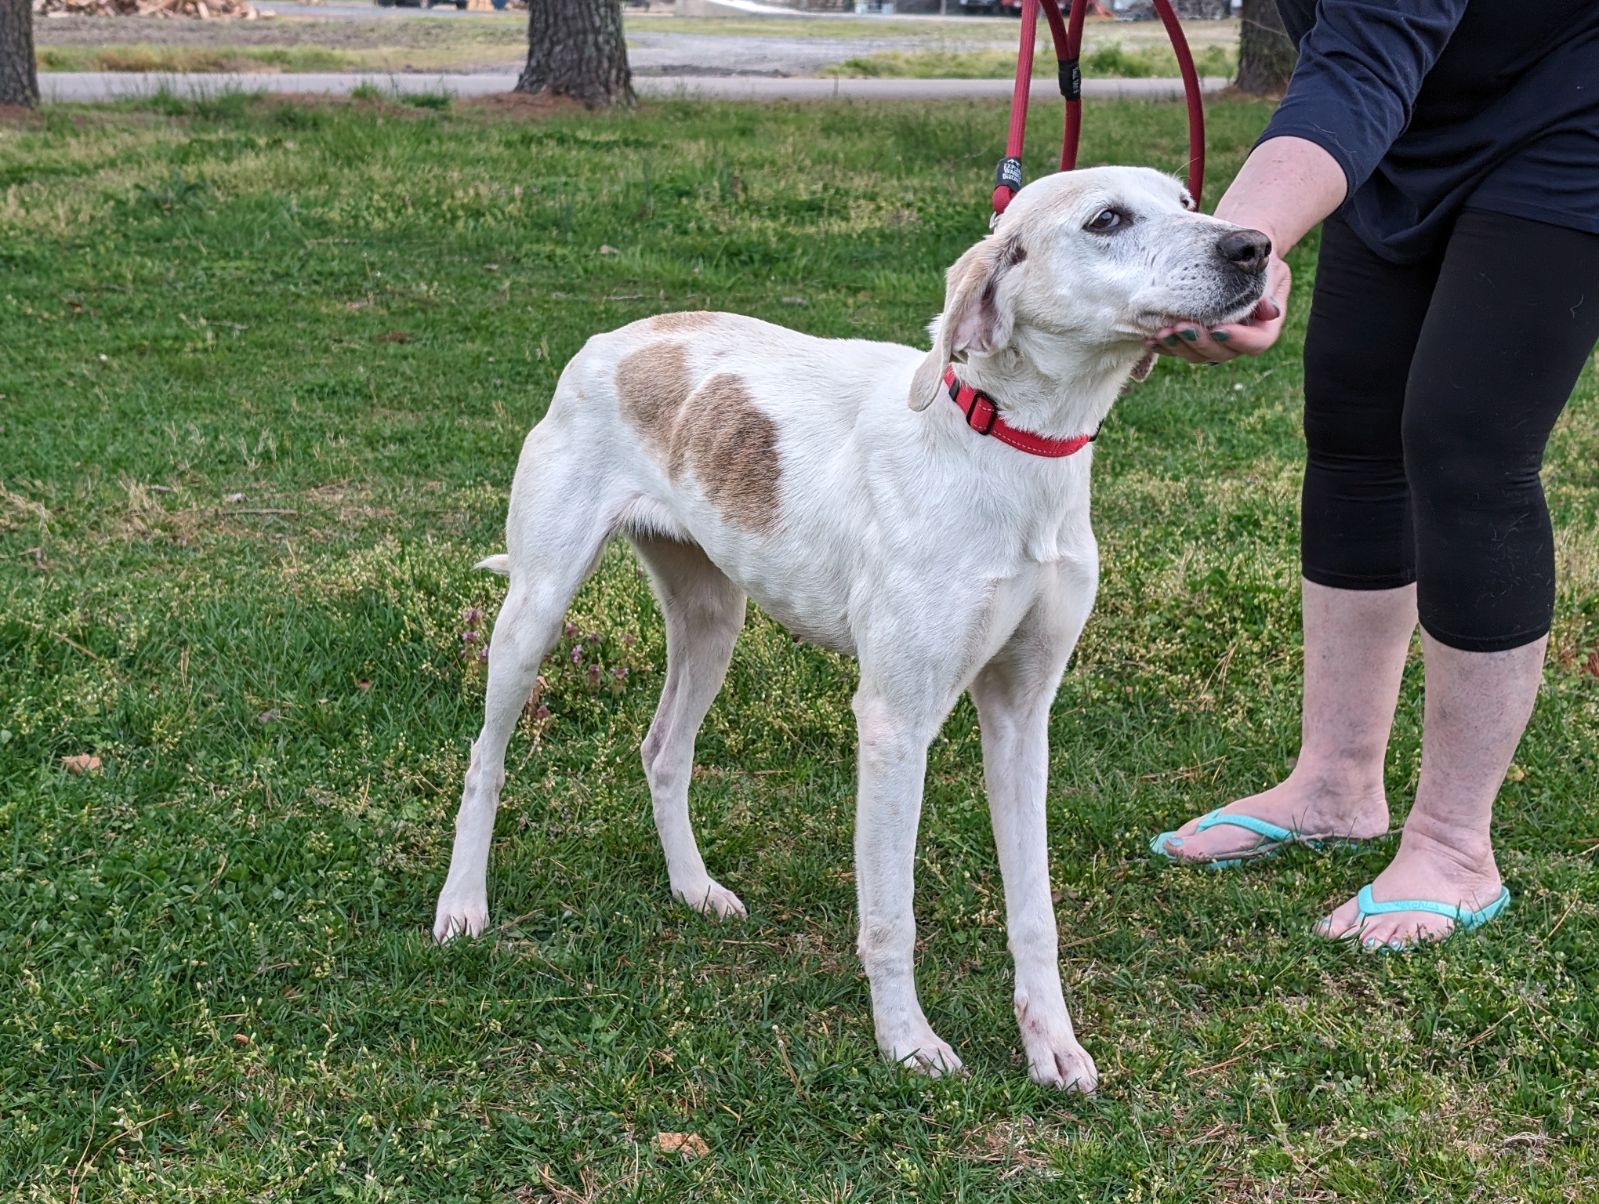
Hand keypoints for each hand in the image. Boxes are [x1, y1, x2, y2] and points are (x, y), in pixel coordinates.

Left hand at [1149, 253, 1291, 364]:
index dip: (1239, 340)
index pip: (1257, 343)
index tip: (1220, 328)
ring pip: (1197, 355)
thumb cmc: (1255, 256)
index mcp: (1263, 327)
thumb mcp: (1268, 267)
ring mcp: (1213, 342)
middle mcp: (1237, 340)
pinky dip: (1165, 346)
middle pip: (1222, 353)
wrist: (1235, 249)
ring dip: (1179, 346)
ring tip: (1162, 332)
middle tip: (1183, 327)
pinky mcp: (1191, 339)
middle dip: (1200, 342)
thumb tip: (1270, 311)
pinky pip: (1178, 349)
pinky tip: (1151, 339)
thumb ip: (1267, 289)